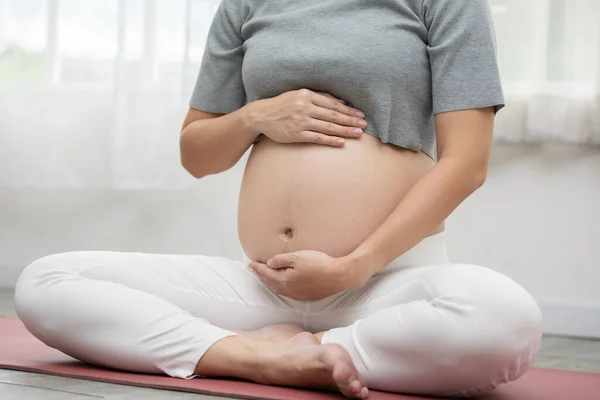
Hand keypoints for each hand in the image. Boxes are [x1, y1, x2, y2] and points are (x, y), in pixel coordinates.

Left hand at [248, 250, 369, 300]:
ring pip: (279, 289)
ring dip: (271, 282)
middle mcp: (289, 291)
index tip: (250, 263)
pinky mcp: (307, 296)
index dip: (257, 267)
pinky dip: (281, 286)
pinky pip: (288, 292)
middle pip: (270, 282)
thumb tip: (269, 263)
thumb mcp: (297, 257)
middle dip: (262, 275)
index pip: (266, 273)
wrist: (339, 275)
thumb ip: (281, 260)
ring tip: (267, 275)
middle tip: (256, 269)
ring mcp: (298, 295)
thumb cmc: (319, 263)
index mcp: (284, 281)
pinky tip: (284, 283)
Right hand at [249, 88, 366, 146]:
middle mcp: (305, 107)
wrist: (262, 115)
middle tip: (364, 124)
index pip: (333, 104)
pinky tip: (341, 142)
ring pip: (328, 127)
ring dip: (345, 131)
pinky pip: (317, 138)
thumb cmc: (283, 104)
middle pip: (333, 115)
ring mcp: (301, 122)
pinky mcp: (296, 135)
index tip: (360, 114)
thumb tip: (341, 102)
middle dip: (350, 120)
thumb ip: (320, 97)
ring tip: (358, 133)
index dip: (348, 110)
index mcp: (307, 95)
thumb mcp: (299, 95)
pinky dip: (330, 140)